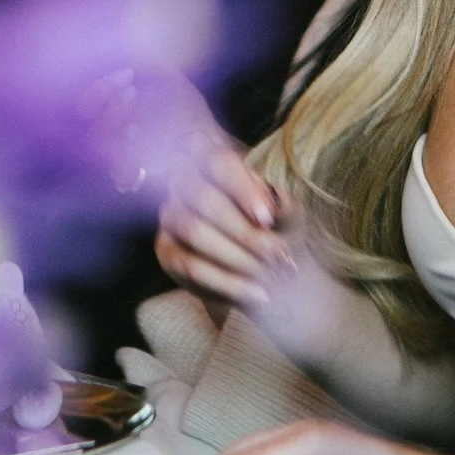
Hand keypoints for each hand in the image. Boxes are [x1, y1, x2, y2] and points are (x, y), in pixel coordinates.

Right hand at [152, 137, 290, 308]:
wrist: (262, 264)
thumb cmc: (274, 227)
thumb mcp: (288, 214)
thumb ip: (284, 206)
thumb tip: (279, 204)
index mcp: (214, 161)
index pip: (220, 163)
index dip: (242, 189)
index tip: (268, 218)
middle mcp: (184, 182)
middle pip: (205, 200)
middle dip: (246, 232)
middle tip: (278, 256)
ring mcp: (170, 215)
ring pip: (195, 232)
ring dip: (238, 257)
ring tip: (270, 276)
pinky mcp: (166, 251)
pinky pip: (190, 266)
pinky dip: (228, 283)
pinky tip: (257, 293)